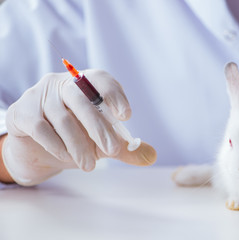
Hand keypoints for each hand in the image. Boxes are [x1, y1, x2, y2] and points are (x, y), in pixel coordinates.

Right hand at [2, 70, 155, 185]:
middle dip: (99, 128)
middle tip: (113, 152)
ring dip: (79, 145)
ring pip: (62, 118)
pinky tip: (66, 157)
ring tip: (90, 166)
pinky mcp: (23, 111)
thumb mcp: (102, 140)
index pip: (101, 80)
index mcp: (86, 83)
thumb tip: (151, 156)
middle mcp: (63, 83)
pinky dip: (56, 145)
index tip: (126, 117)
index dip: (115, 95)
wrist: (39, 144)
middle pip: (81, 100)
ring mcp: (40, 94)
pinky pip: (41, 128)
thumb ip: (125, 148)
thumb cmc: (77, 135)